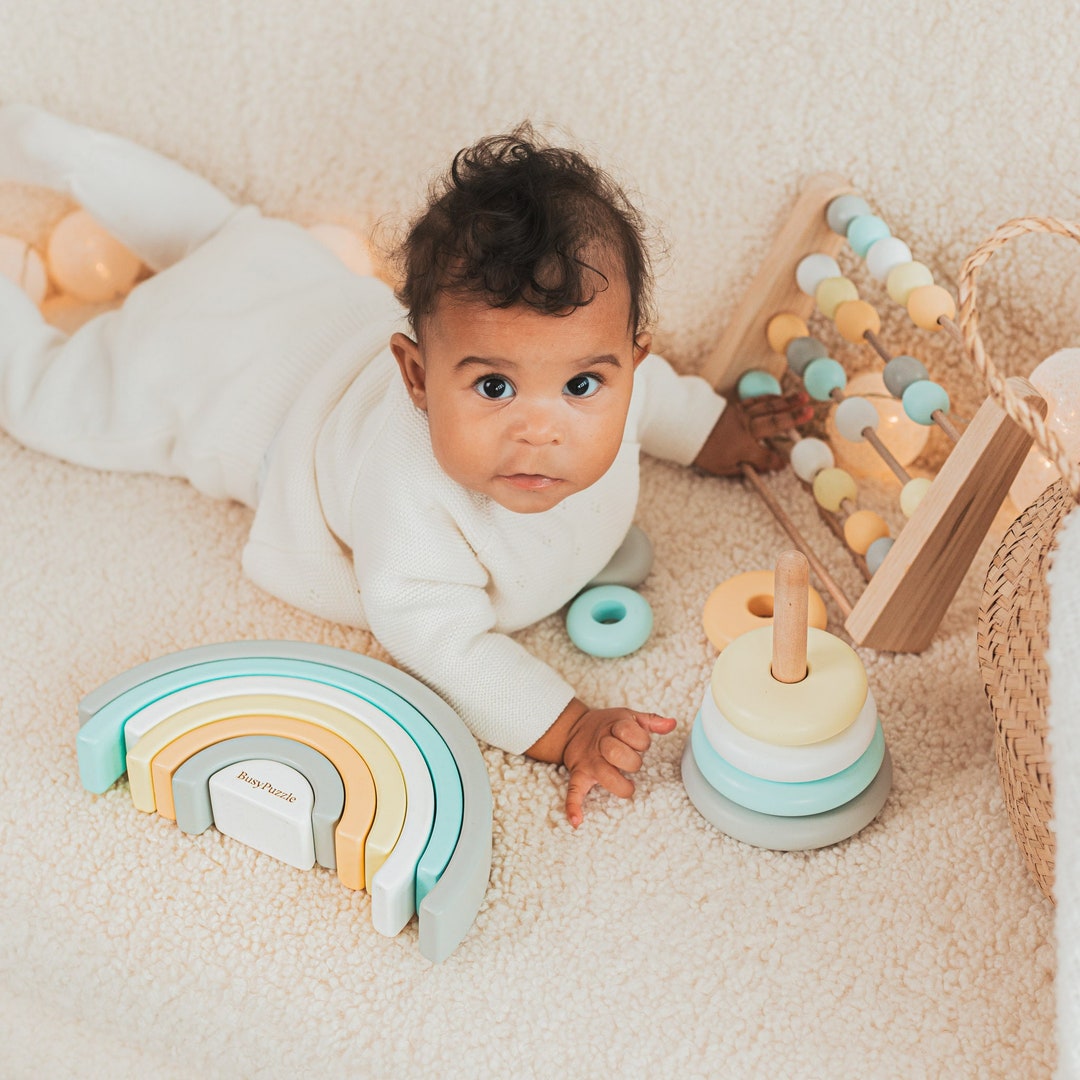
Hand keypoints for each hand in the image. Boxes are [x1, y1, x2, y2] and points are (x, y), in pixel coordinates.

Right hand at [561, 705, 676, 827]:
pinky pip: (573, 792)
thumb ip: (651, 721)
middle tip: (632, 763)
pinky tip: (577, 820)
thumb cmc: (608, 726)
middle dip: (632, 762)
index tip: (640, 743)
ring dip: (619, 784)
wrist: (574, 728)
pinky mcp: (579, 776)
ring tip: (628, 787)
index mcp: (613, 728)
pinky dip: (573, 806)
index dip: (642, 740)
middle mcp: (600, 745)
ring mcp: (589, 762)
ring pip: (604, 775)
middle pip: (618, 754)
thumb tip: (671, 724)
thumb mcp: (628, 717)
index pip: (631, 734)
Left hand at [694, 392, 813, 474]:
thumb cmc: (702, 450)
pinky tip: (780, 397)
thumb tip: (765, 469)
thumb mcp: (721, 468)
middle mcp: (745, 428)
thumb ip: (744, 469)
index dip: (775, 461)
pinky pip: (756, 401)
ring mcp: (740, 414)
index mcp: (742, 447)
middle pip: (773, 422)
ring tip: (803, 398)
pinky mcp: (734, 406)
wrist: (682, 426)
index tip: (785, 464)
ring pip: (768, 407)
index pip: (765, 456)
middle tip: (811, 412)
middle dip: (793, 418)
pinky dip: (770, 399)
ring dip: (787, 403)